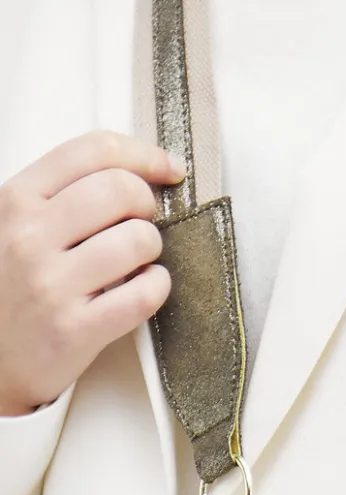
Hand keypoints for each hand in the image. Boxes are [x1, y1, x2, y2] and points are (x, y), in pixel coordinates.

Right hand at [0, 129, 186, 415]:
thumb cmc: (10, 289)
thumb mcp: (15, 225)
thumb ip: (60, 197)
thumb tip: (134, 174)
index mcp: (17, 200)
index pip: (93, 151)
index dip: (143, 155)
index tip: (168, 168)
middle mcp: (30, 236)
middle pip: (122, 191)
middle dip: (149, 205)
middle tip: (145, 223)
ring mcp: (52, 284)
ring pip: (138, 241)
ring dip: (152, 250)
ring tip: (138, 262)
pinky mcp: (75, 330)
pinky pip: (143, 295)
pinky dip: (157, 288)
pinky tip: (145, 288)